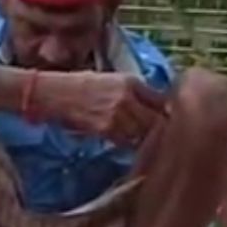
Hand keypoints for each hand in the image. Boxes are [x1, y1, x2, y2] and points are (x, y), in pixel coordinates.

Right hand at [46, 72, 167, 144]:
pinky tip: (129, 146)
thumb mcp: (113, 81)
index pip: (161, 101)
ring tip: (147, 146)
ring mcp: (118, 114)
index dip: (168, 113)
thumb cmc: (82, 86)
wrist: (56, 94)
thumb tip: (158, 106)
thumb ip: (136, 92)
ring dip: (147, 140)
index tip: (170, 122)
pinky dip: (130, 145)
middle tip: (163, 139)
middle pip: (158, 119)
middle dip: (161, 129)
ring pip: (145, 133)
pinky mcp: (106, 129)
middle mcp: (128, 97)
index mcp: (131, 82)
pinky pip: (127, 142)